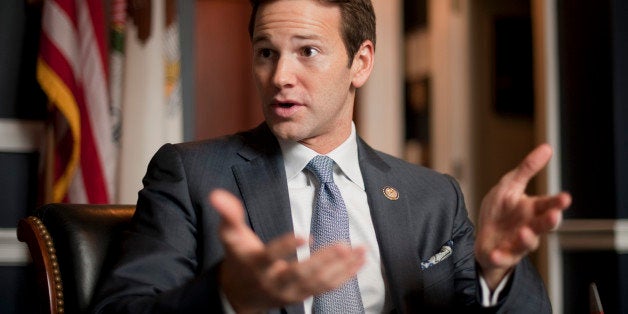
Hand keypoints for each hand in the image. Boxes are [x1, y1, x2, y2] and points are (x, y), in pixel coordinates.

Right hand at [209, 189, 365, 312]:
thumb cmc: (238, 259)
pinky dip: (345, 275)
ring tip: (359, 250)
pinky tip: (360, 261)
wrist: (240, 295)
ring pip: (318, 283)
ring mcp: (290, 292)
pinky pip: (326, 288)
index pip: (271, 256)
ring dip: (341, 268)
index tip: (304, 235)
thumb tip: (217, 194)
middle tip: (342, 245)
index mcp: (257, 264)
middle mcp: (274, 281)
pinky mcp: (303, 296)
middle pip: (300, 274)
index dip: (287, 247)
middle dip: (323, 261)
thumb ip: (227, 215)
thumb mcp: (229, 237)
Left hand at [474, 144, 570, 288]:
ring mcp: (516, 243)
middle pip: (542, 225)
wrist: (485, 237)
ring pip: (526, 243)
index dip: (556, 202)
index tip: (565, 198)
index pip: (547, 205)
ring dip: (526, 238)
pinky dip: (499, 256)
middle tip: (554, 216)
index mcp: (531, 209)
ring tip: (524, 232)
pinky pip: (501, 257)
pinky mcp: (501, 255)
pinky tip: (495, 253)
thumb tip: (547, 147)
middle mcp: (528, 227)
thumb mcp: (510, 185)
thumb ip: (527, 169)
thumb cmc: (501, 210)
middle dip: (549, 221)